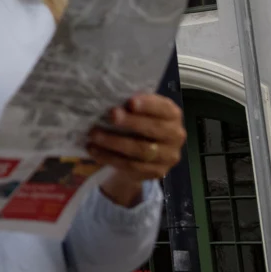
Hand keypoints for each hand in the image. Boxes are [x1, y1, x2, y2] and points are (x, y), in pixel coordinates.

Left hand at [87, 92, 185, 206]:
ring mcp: (168, 156)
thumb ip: (132, 105)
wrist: (143, 155)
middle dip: (130, 122)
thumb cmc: (139, 123)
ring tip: (94, 135)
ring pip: (141, 150)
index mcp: (173, 115)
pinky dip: (110, 157)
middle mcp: (176, 135)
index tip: (130, 101)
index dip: (148, 105)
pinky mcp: (157, 172)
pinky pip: (131, 166)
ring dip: (114, 142)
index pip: (164, 108)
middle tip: (110, 116)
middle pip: (154, 129)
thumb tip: (111, 98)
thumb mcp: (140, 111)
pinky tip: (94, 150)